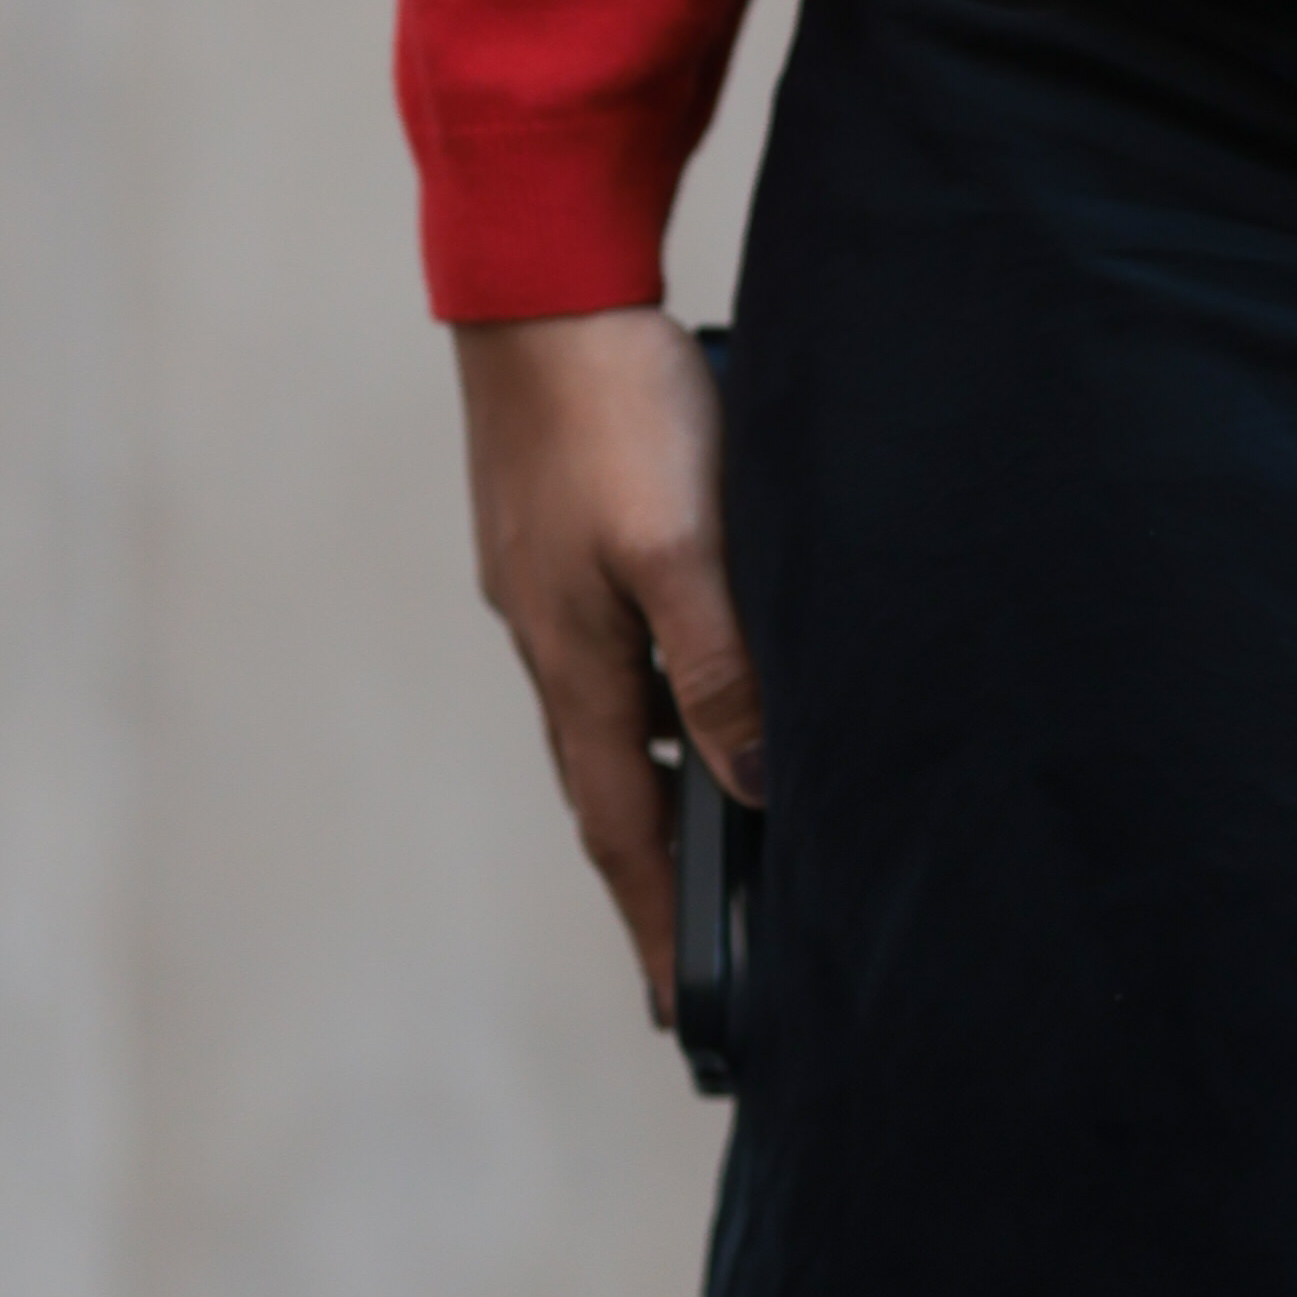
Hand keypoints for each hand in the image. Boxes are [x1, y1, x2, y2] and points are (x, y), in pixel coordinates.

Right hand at [456, 306, 759, 1020]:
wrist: (541, 284)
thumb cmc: (618, 408)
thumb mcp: (684, 545)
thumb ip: (720, 666)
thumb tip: (754, 780)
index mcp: (577, 660)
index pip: (623, 828)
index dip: (658, 921)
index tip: (685, 1012)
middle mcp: (552, 639)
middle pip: (610, 789)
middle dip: (655, 878)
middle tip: (700, 955)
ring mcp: (550, 591)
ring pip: (615, 719)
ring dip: (662, 785)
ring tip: (717, 844)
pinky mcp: (562, 541)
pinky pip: (617, 655)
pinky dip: (660, 702)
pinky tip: (704, 695)